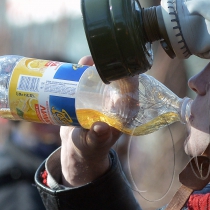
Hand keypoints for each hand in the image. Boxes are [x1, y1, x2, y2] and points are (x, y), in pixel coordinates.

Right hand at [60, 56, 121, 186]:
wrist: (77, 148)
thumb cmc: (90, 148)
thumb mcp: (93, 143)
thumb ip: (98, 138)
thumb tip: (101, 128)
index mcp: (125, 111)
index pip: (132, 89)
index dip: (127, 76)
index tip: (116, 67)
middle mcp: (118, 101)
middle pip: (117, 77)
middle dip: (107, 66)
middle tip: (91, 62)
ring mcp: (105, 96)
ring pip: (104, 75)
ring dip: (96, 64)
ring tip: (84, 62)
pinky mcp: (92, 94)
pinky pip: (92, 77)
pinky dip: (87, 69)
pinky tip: (81, 62)